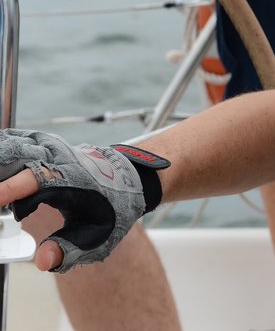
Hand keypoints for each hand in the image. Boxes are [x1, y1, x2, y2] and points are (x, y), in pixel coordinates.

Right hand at [0, 130, 148, 271]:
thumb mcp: (99, 234)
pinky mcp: (47, 146)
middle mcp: (60, 159)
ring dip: (3, 160)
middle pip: (18, 156)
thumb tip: (42, 261)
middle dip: (1, 178)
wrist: (132, 176)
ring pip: (17, 145)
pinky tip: (1, 161)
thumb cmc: (115, 206)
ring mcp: (53, 149)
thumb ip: (69, 248)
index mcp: (72, 179)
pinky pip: (21, 142)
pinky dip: (6, 151)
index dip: (5, 192)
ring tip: (0, 195)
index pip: (31, 181)